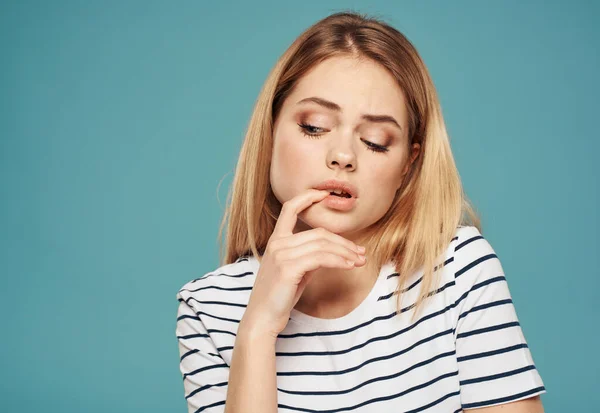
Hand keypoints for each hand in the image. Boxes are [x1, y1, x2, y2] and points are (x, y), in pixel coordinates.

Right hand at [240, 189, 366, 338]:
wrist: (262, 318)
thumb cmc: (279, 297)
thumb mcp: (294, 271)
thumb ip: (308, 257)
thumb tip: (333, 252)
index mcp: (276, 241)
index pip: (290, 209)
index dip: (307, 197)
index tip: (324, 193)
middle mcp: (277, 244)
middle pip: (318, 233)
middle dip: (343, 242)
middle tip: (360, 253)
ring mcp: (281, 254)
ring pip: (322, 245)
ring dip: (346, 252)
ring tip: (359, 261)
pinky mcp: (288, 268)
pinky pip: (321, 258)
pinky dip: (339, 261)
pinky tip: (349, 266)